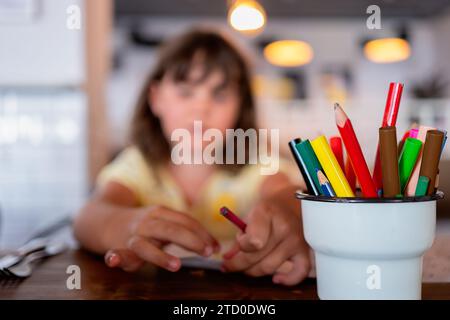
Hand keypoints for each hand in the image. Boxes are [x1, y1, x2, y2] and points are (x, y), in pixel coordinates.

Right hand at [104, 205, 219, 271]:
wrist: (105, 219)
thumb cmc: (145, 226)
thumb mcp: (163, 222)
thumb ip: (183, 230)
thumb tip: (213, 246)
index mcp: (160, 213)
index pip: (185, 221)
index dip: (202, 233)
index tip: (216, 247)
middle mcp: (147, 222)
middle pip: (170, 230)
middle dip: (191, 240)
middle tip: (208, 252)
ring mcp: (132, 236)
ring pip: (145, 245)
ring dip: (160, 256)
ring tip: (176, 265)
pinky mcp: (119, 249)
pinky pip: (116, 254)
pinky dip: (115, 257)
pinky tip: (113, 260)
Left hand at [222, 200, 309, 285]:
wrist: (288, 205)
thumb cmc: (266, 213)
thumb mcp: (249, 217)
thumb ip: (239, 238)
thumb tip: (228, 259)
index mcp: (266, 213)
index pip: (252, 242)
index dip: (241, 246)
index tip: (239, 243)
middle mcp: (284, 227)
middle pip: (257, 257)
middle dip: (239, 264)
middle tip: (231, 264)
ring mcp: (295, 241)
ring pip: (270, 268)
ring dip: (255, 271)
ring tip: (249, 265)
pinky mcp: (305, 251)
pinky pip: (299, 272)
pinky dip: (287, 280)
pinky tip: (276, 279)